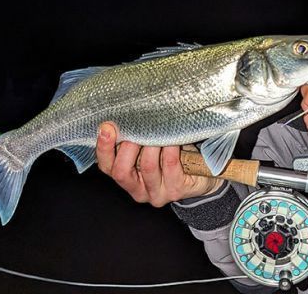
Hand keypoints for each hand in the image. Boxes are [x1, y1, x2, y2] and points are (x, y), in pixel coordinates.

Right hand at [96, 122, 223, 206]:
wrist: (204, 174)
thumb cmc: (173, 156)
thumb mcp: (150, 148)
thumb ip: (135, 139)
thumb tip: (125, 114)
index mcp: (127, 179)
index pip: (106, 167)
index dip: (103, 148)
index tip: (106, 128)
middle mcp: (138, 190)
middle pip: (121, 172)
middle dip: (127, 147)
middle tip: (136, 129)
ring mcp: (157, 193)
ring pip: (146, 167)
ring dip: (150, 145)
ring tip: (156, 130)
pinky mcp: (176, 190)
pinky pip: (169, 165)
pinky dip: (169, 149)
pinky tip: (172, 139)